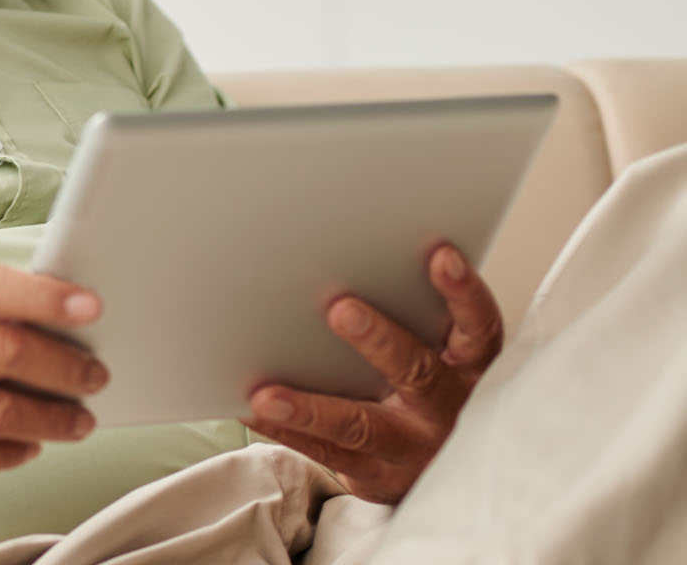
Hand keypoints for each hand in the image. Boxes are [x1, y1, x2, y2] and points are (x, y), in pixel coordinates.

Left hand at [243, 243, 503, 501]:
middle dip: (381, 341)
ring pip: (362, 425)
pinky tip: (250, 409)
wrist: (438, 472)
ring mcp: (412, 446)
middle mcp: (447, 408)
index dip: (462, 293)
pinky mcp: (376, 474)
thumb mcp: (442, 354)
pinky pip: (325, 451)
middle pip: (419, 373)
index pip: (478, 327)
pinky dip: (284, 429)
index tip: (441, 255)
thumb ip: (416, 317)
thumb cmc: (428, 391)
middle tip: (341, 308)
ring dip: (311, 408)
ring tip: (267, 393)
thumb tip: (344, 258)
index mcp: (470, 367)